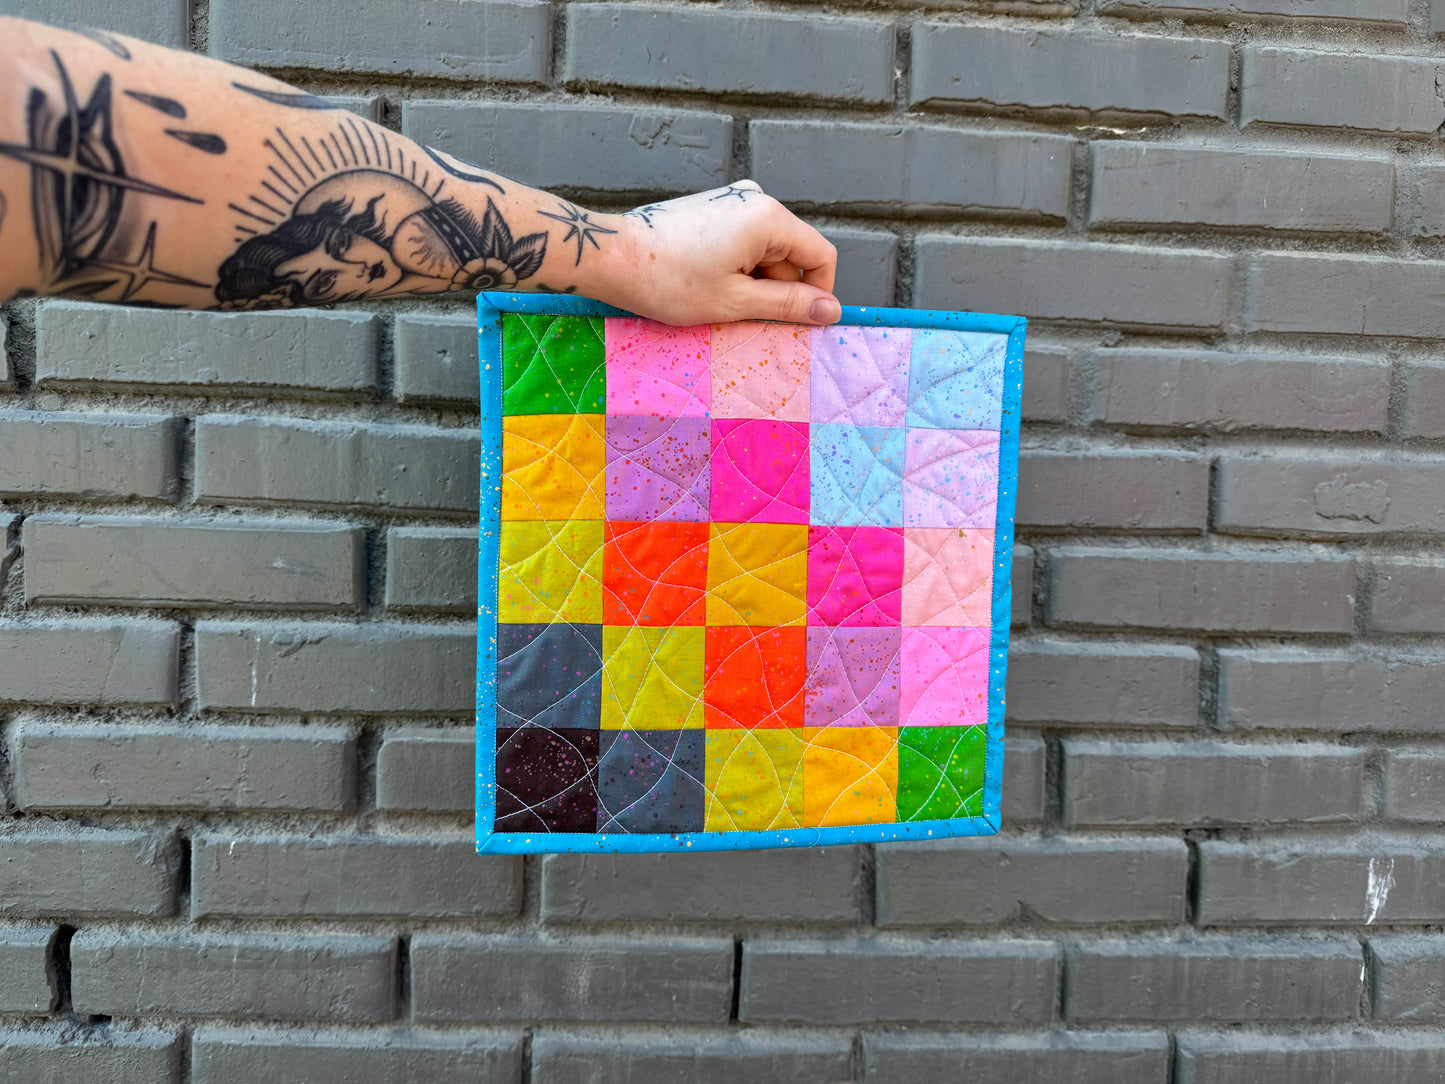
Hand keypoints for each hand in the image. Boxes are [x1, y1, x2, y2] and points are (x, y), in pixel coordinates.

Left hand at [595, 181, 840, 326]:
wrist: (612, 257)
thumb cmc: (668, 281)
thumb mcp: (735, 302)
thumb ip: (788, 305)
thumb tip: (832, 310)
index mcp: (769, 217)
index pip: (821, 256)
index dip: (817, 294)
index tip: (797, 322)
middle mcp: (756, 199)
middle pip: (792, 254)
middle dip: (776, 289)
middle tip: (740, 313)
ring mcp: (733, 200)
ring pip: (767, 253)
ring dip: (753, 282)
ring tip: (716, 297)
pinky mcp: (714, 207)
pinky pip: (744, 243)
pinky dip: (736, 269)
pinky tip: (706, 283)